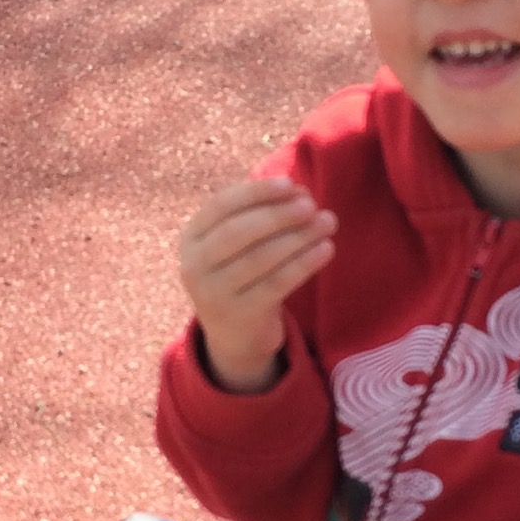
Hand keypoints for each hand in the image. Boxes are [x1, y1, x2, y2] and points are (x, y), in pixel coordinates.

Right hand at [177, 177, 335, 393]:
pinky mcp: (240, 315)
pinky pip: (277, 284)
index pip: (222, 205)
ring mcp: (214, 294)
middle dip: (278, 214)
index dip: (257, 191)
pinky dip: (304, 264)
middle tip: (311, 205)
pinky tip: (326, 249)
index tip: (291, 184)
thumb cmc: (242, 274)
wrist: (235, 336)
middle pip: (239, 231)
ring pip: (261, 258)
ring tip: (328, 222)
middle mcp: (194, 265)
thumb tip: (297, 189)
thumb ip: (257, 214)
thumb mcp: (234, 244)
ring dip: (299, 236)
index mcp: (191, 237)